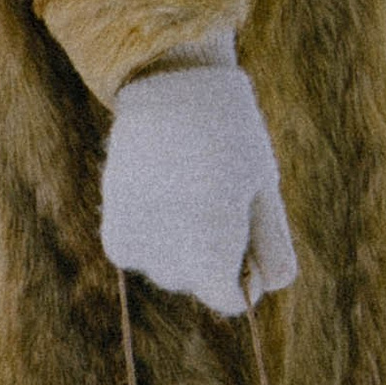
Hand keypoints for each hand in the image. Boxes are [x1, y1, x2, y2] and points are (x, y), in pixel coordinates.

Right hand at [100, 45, 296, 314]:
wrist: (171, 84)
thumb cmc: (232, 136)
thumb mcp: (262, 186)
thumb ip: (270, 246)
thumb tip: (262, 290)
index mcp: (214, 243)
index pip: (227, 300)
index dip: (243, 277)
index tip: (245, 236)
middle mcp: (170, 250)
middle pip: (195, 282)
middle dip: (210, 256)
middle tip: (215, 194)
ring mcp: (138, 239)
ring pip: (164, 268)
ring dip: (177, 246)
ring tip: (186, 188)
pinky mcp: (114, 226)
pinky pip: (134, 252)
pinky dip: (148, 235)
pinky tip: (160, 196)